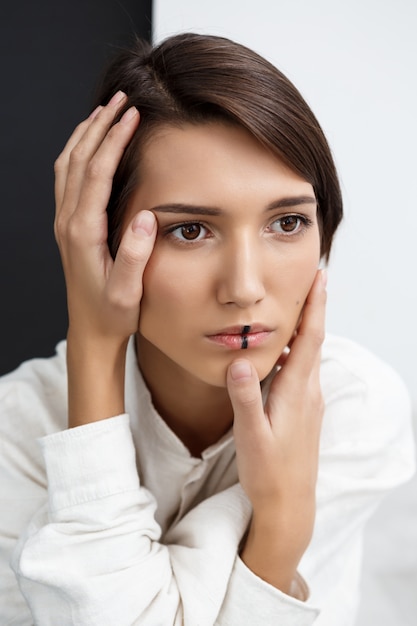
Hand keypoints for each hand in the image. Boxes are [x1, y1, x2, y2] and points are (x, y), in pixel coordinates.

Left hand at [54, 92, 156, 425]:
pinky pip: (66, 179)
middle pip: (79, 159)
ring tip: (105, 111)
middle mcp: (69, 222)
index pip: (97, 172)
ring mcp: (65, 223)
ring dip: (85, 135)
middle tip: (120, 98)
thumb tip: (145, 215)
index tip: (131, 114)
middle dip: (100, 125)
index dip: (114, 140)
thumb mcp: (127, 290)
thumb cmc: (112, 312)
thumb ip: (134, 255)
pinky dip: (77, 153)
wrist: (90, 330)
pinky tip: (89, 146)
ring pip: (68, 165)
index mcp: (83, 232)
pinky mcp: (68, 227)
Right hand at [226, 269, 325, 591]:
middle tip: (309, 277)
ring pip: (309, 353)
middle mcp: (308, 391)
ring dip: (305, 326)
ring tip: (295, 303)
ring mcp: (309, 401)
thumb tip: (239, 360)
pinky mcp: (304, 409)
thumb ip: (244, 399)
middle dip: (313, 307)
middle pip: (314, 339)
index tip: (320, 277)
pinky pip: (303, 368)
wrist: (290, 504)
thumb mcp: (251, 437)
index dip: (315, 306)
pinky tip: (283, 348)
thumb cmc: (269, 472)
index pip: (310, 339)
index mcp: (297, 392)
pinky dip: (297, 348)